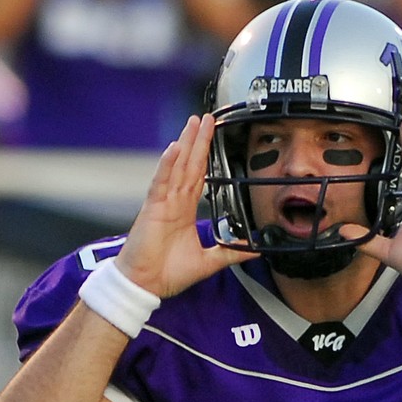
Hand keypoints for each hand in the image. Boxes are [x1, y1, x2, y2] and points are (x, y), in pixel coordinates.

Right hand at [115, 114, 257, 297]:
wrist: (146, 284)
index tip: (214, 136)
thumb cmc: (169, 272)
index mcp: (184, 211)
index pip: (198, 177)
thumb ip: (231, 252)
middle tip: (207, 117)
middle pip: (189, 165)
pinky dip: (168, 165)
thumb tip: (255, 249)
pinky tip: (175, 149)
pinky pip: (161, 182)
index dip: (206, 156)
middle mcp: (173, 202)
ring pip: (177, 167)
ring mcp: (162, 203)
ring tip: (193, 123)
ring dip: (186, 144)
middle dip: (198, 141)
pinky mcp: (152, 209)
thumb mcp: (209, 261)